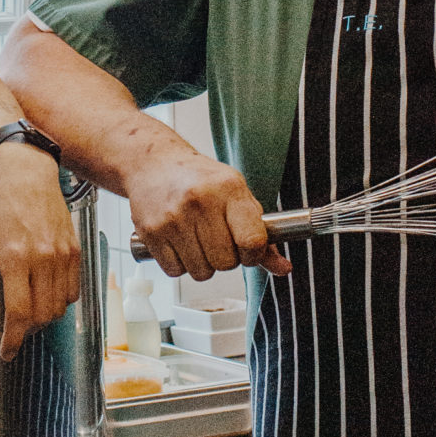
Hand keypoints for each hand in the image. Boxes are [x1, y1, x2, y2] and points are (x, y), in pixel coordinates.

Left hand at [0, 145, 80, 361]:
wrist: (28, 169)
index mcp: (16, 257)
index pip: (19, 312)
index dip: (12, 339)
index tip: (6, 352)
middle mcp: (44, 258)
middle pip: (42, 314)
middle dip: (27, 330)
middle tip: (14, 332)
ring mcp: (63, 254)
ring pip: (60, 306)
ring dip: (44, 318)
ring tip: (28, 313)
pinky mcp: (76, 250)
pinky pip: (74, 290)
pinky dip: (61, 301)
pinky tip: (46, 296)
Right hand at [126, 138, 287, 280]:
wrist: (153, 164)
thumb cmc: (199, 180)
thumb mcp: (236, 196)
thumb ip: (261, 233)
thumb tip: (284, 268)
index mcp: (228, 189)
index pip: (252, 241)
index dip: (253, 255)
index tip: (248, 249)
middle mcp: (200, 202)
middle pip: (226, 263)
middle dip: (226, 258)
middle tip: (217, 239)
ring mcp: (173, 218)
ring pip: (201, 272)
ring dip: (203, 264)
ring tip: (197, 239)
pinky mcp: (151, 232)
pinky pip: (175, 272)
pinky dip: (180, 264)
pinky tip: (179, 243)